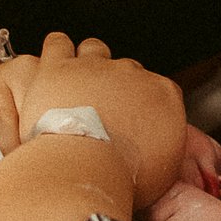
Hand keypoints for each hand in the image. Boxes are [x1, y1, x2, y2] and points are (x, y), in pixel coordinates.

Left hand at [10, 33, 188, 205]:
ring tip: (79, 80)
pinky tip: (55, 62)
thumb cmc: (122, 177)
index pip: (160, 88)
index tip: (135, 117)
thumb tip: (159, 151)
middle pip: (128, 70)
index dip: (145, 102)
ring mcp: (95, 67)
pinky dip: (57, 49)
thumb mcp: (163, 173)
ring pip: (95, 50)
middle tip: (104, 109)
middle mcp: (132, 74)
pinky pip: (58, 43)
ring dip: (89, 62)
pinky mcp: (60, 67)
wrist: (85, 170)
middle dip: (117, 86)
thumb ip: (164, 149)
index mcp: (162, 95)